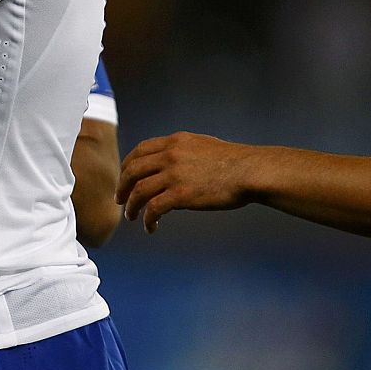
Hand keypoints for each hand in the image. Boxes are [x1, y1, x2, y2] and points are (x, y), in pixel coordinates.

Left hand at [117, 132, 256, 232]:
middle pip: (132, 170)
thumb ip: (182, 152)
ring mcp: (174, 174)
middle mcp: (170, 155)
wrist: (250, 171)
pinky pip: (154, 209)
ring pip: (139, 191)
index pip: (139, 151)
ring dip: (131, 206)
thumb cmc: (233, 162)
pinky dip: (148, 220)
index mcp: (174, 142)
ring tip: (132, 216)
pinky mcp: (181, 194)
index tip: (125, 178)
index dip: (127, 165)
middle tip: (120, 200)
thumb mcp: (202, 145)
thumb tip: (169, 163)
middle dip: (122, 187)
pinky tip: (151, 227)